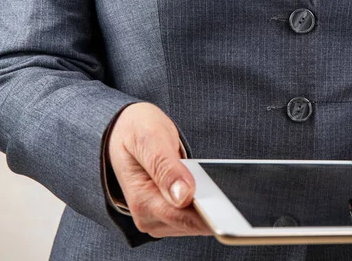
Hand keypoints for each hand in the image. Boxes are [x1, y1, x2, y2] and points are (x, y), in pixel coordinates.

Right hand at [108, 103, 210, 236]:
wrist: (124, 130)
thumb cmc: (135, 130)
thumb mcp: (149, 138)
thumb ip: (165, 167)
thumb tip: (183, 196)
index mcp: (142, 201)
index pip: (183, 217)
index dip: (208, 212)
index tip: (227, 202)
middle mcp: (149, 217)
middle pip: (193, 222)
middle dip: (211, 206)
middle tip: (223, 185)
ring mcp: (159, 218)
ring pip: (197, 220)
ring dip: (210, 203)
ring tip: (212, 180)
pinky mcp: (170, 214)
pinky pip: (196, 215)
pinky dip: (206, 201)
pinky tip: (209, 186)